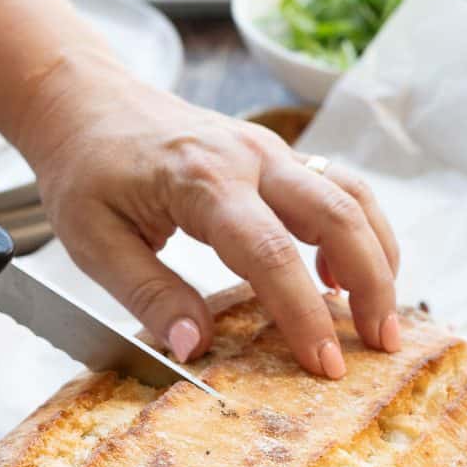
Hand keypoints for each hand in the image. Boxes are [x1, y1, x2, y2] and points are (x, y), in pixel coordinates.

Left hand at [19, 47, 399, 378]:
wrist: (84, 102)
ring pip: (351, 195)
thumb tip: (196, 349)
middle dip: (371, 284)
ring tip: (382, 316)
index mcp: (201, 180)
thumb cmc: (85, 170)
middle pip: (338, 214)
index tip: (326, 364)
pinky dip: (358, 231)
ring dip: (379, 255)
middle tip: (382, 344)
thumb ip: (149, 296)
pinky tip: (342, 275)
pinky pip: (337, 187)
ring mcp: (269, 150)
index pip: (271, 253)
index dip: (304, 314)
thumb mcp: (94, 242)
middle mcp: (248, 157)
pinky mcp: (275, 156)